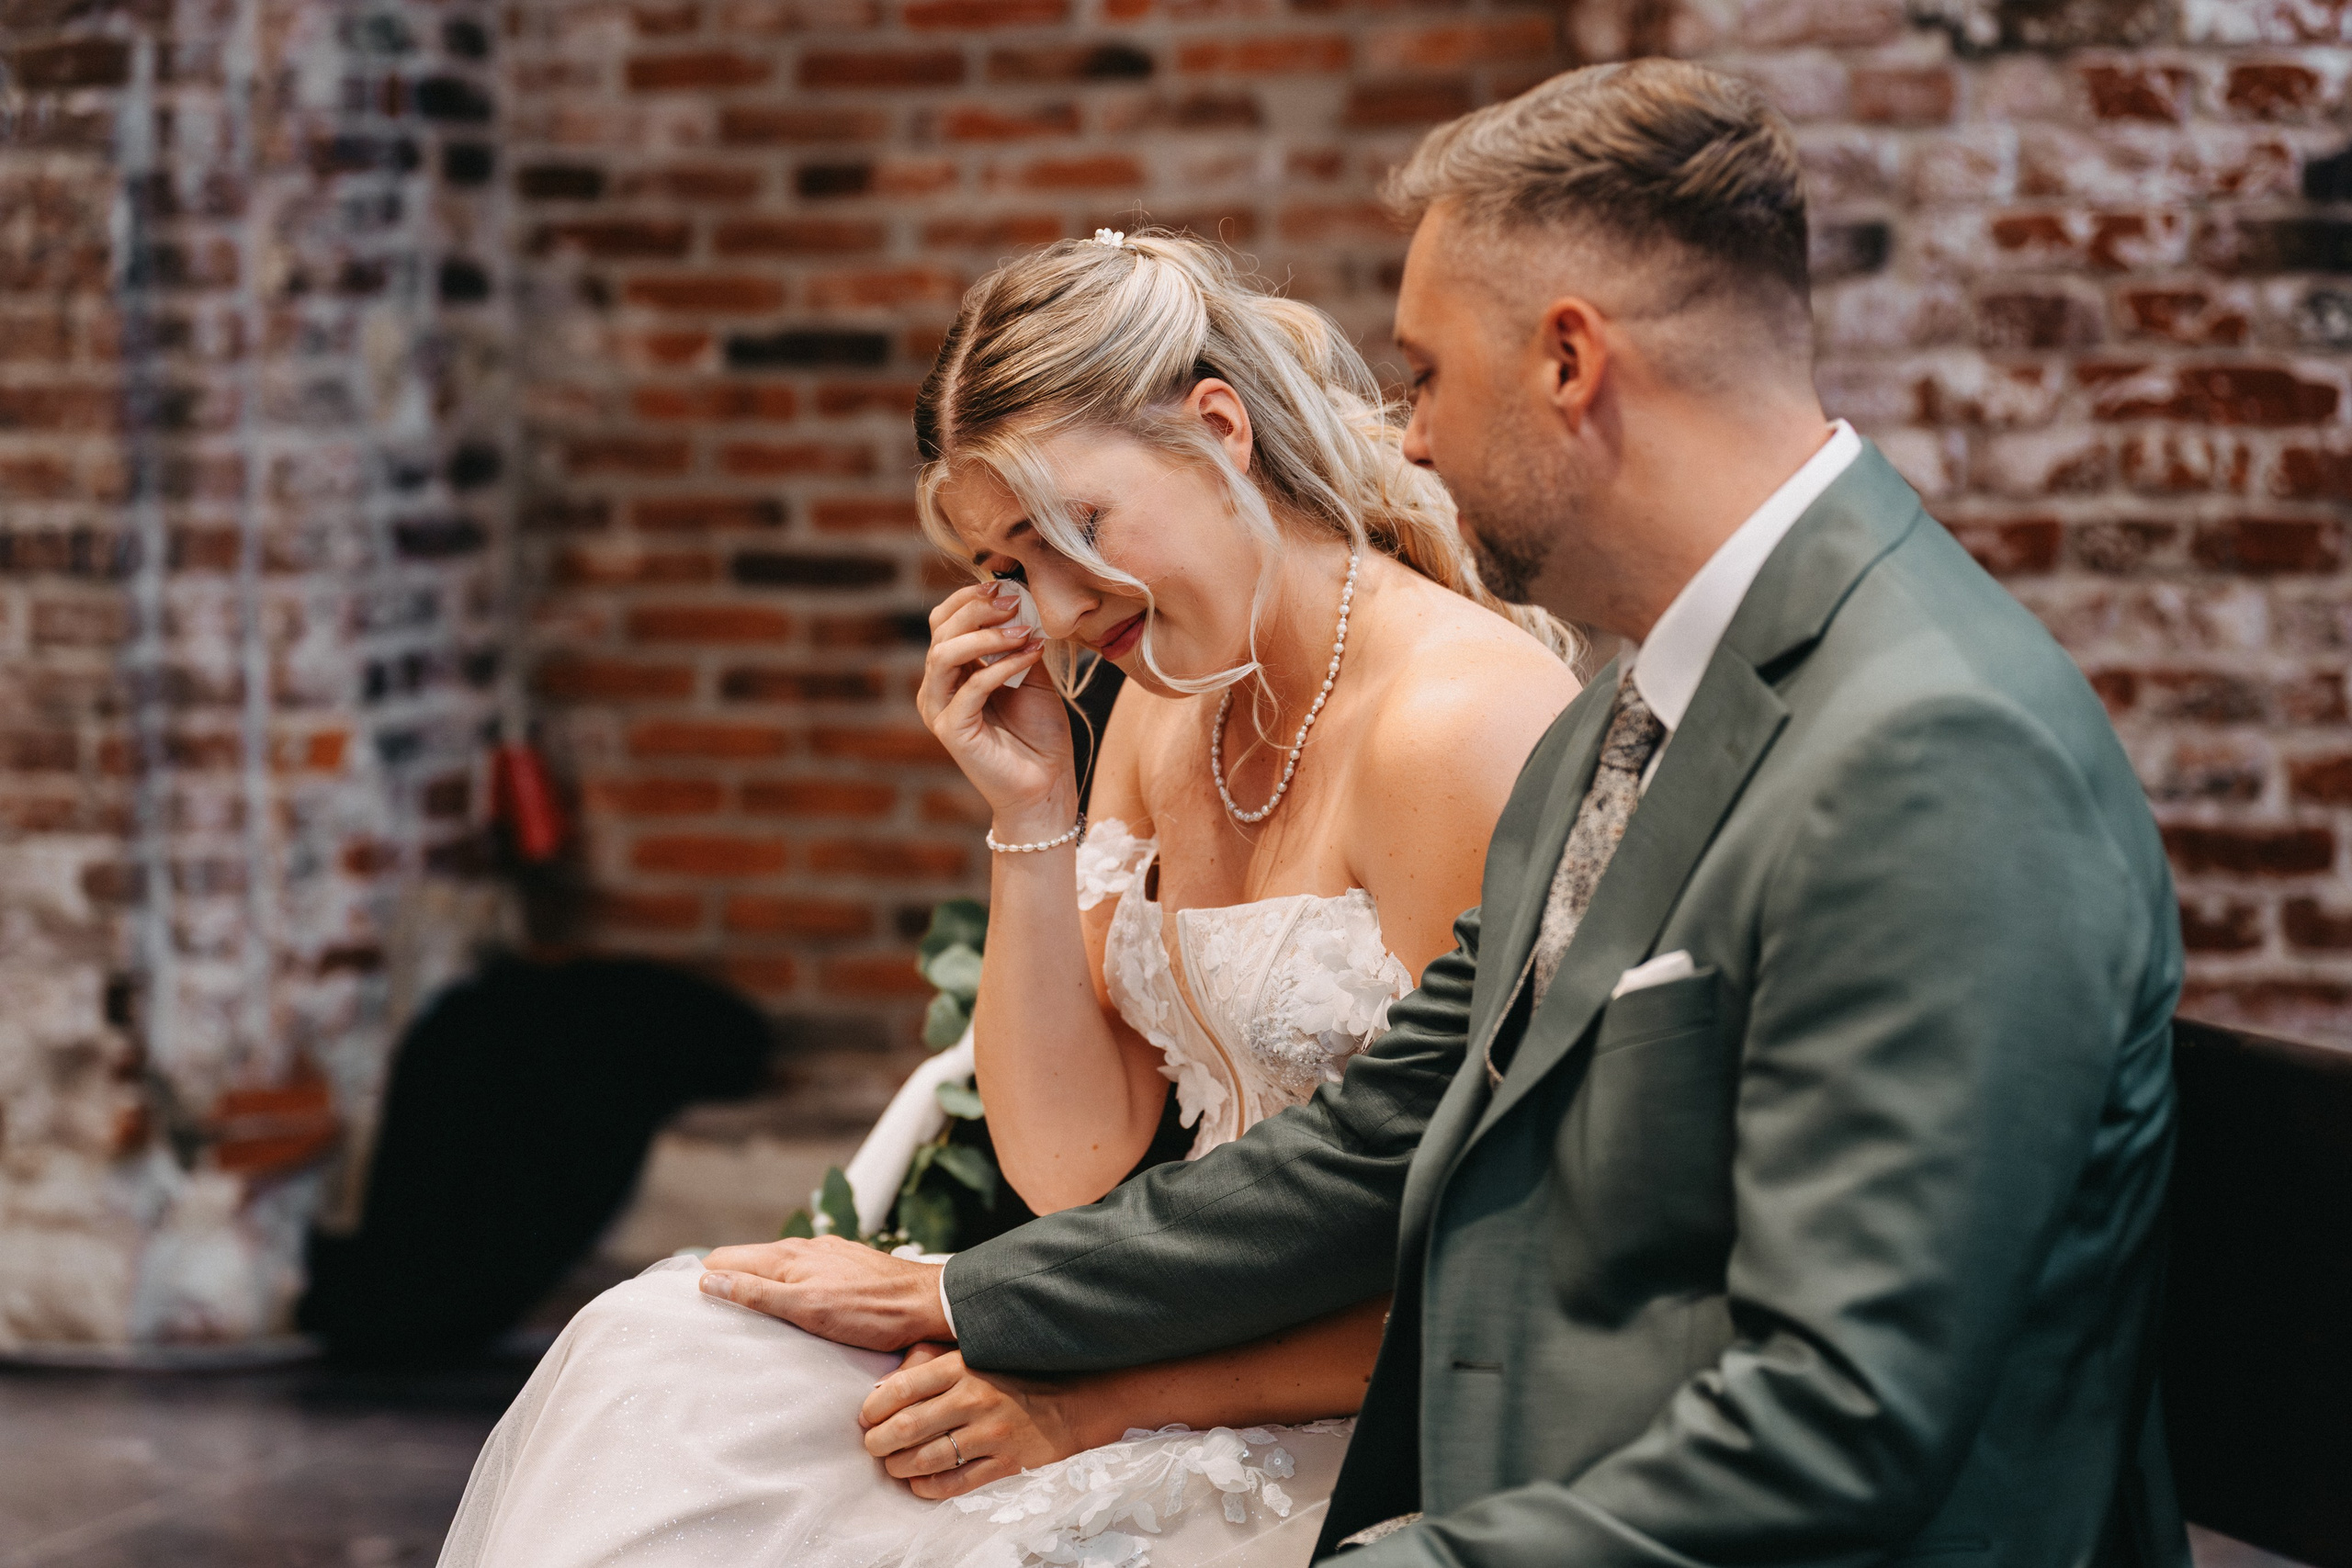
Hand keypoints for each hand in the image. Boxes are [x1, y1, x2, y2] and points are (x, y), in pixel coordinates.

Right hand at [698, 1236, 950, 1349]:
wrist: (928, 1305)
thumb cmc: (871, 1312)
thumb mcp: (808, 1308)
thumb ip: (758, 1293)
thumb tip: (708, 1279)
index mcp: (787, 1256)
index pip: (725, 1258)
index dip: (703, 1280)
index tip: (687, 1307)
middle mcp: (803, 1249)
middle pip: (746, 1262)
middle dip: (724, 1283)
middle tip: (707, 1320)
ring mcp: (824, 1257)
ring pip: (773, 1270)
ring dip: (754, 1288)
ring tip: (742, 1321)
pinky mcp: (842, 1269)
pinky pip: (799, 1276)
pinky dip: (782, 1291)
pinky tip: (788, 1313)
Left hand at [860, 1347, 1079, 1498]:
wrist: (1072, 1401)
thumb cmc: (1011, 1378)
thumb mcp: (973, 1357)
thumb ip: (928, 1365)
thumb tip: (882, 1388)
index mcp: (962, 1366)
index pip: (901, 1388)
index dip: (873, 1407)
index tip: (865, 1417)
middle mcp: (974, 1399)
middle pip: (906, 1427)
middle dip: (878, 1442)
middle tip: (873, 1446)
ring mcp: (991, 1434)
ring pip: (925, 1459)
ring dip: (898, 1467)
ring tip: (892, 1465)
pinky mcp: (1006, 1464)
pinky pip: (953, 1484)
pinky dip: (926, 1487)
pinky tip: (918, 1482)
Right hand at [917, 582, 1073, 831]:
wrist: (1045, 785)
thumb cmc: (1038, 733)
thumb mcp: (1031, 674)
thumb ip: (1019, 641)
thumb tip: (1021, 599)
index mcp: (952, 671)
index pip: (945, 620)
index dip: (971, 598)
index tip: (1008, 587)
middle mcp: (938, 688)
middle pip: (940, 631)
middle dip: (977, 609)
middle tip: (1013, 601)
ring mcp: (939, 709)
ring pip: (944, 654)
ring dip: (986, 636)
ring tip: (1023, 630)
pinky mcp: (952, 731)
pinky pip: (969, 688)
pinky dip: (1001, 666)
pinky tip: (1029, 655)